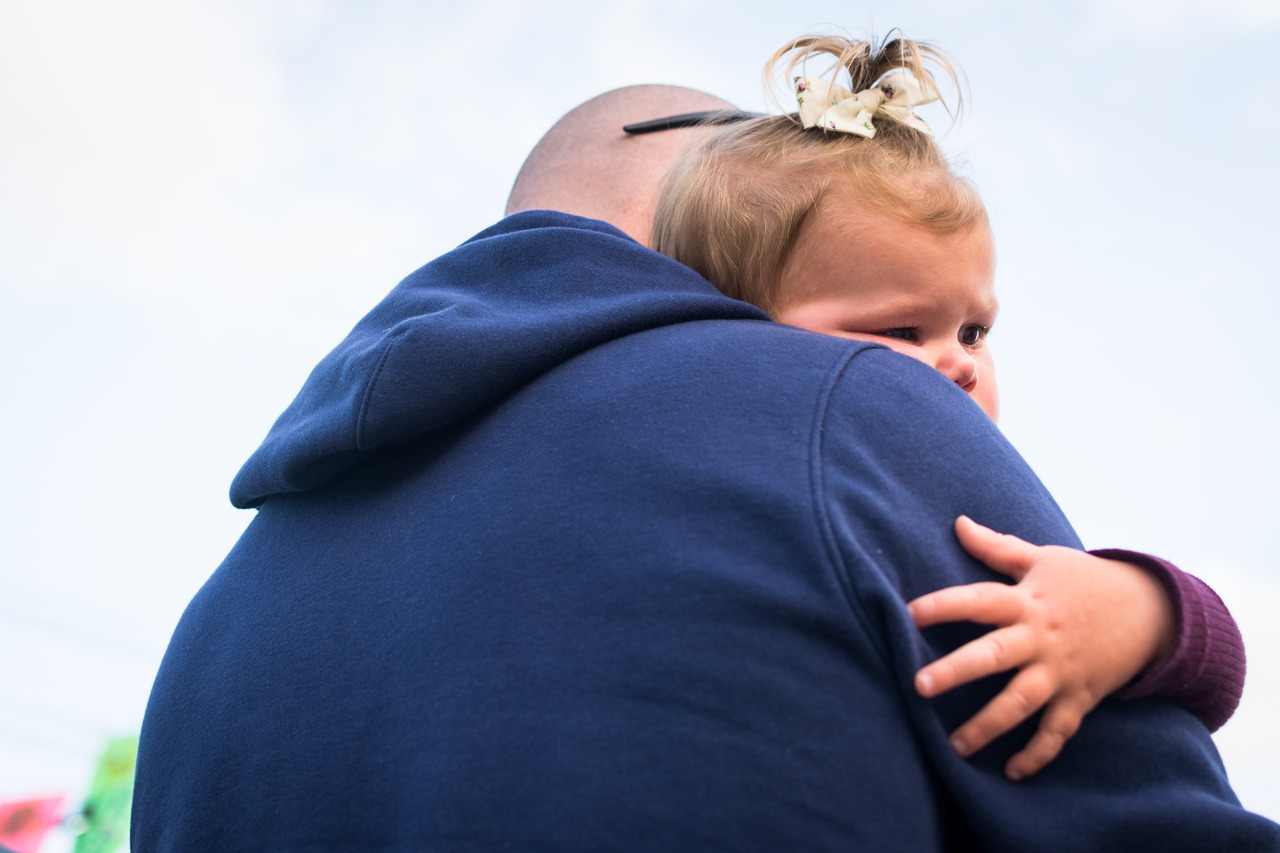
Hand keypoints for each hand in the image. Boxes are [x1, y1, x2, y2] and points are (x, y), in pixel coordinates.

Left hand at [908, 516, 1175, 780]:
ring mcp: (1061, 671)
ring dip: (988, 726)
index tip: (908, 613)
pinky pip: (1058, 732)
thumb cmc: (1085, 581)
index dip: (943, 605)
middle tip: (919, 685)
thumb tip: (958, 522)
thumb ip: (997, 548)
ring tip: (953, 746)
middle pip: (994, 655)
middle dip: (957, 671)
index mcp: (1026, 601)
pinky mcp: (1081, 697)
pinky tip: (1012, 772)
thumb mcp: (1042, 559)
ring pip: (1021, 702)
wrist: (1153, 610)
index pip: (977, 600)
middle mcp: (1040, 638)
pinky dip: (1038, 755)